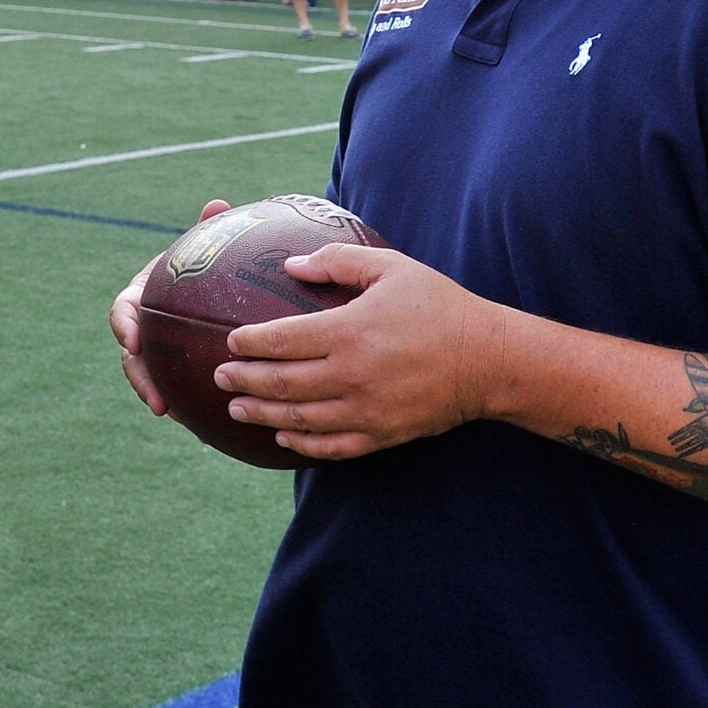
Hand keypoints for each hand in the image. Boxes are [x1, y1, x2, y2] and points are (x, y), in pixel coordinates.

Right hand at [109, 198, 227, 417]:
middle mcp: (143, 327)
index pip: (123, 310)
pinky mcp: (170, 370)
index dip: (123, 326)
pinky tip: (204, 427)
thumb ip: (206, 232)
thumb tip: (217, 204)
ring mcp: (155, 351)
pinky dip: (182, 406)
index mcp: (142, 296)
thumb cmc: (202, 266)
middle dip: (139, 379)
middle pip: (132, 356)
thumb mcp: (202, 250)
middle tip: (156, 401)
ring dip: (157, 398)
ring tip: (175, 417)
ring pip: (148, 378)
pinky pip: (172, 389)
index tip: (133, 340)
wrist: (207, 291)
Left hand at [215, 243, 500, 460]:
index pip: (283, 340)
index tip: (230, 340)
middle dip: (244, 381)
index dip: (251, 343)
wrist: (487, 360)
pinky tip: (283, 434)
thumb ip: (337, 261)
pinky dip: (302, 442)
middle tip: (220, 376)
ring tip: (236, 408)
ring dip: (262, 414)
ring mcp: (366, 411)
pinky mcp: (381, 434)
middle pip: (282, 384)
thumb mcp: (390, 268)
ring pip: (299, 419)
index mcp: (350, 331)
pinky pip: (331, 445)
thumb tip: (291, 263)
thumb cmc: (438, 306)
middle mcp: (352, 375)